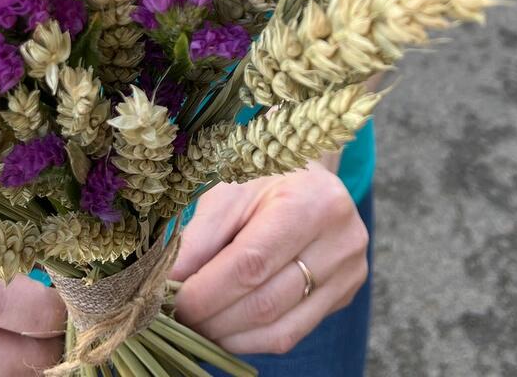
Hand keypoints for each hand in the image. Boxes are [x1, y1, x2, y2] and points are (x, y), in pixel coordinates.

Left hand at [171, 162, 368, 355]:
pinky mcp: (346, 293)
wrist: (310, 177)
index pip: (252, 263)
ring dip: (230, 337)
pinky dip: (253, 339)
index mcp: (312, 201)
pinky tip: (228, 328)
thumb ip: (200, 237)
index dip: (207, 292)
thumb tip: (166, 285)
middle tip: (178, 319)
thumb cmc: (264, 178)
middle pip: (266, 301)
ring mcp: (349, 271)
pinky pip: (293, 333)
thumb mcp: (229, 190)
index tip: (172, 302)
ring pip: (280, 329)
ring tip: (199, 326)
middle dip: (213, 319)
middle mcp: (341, 239)